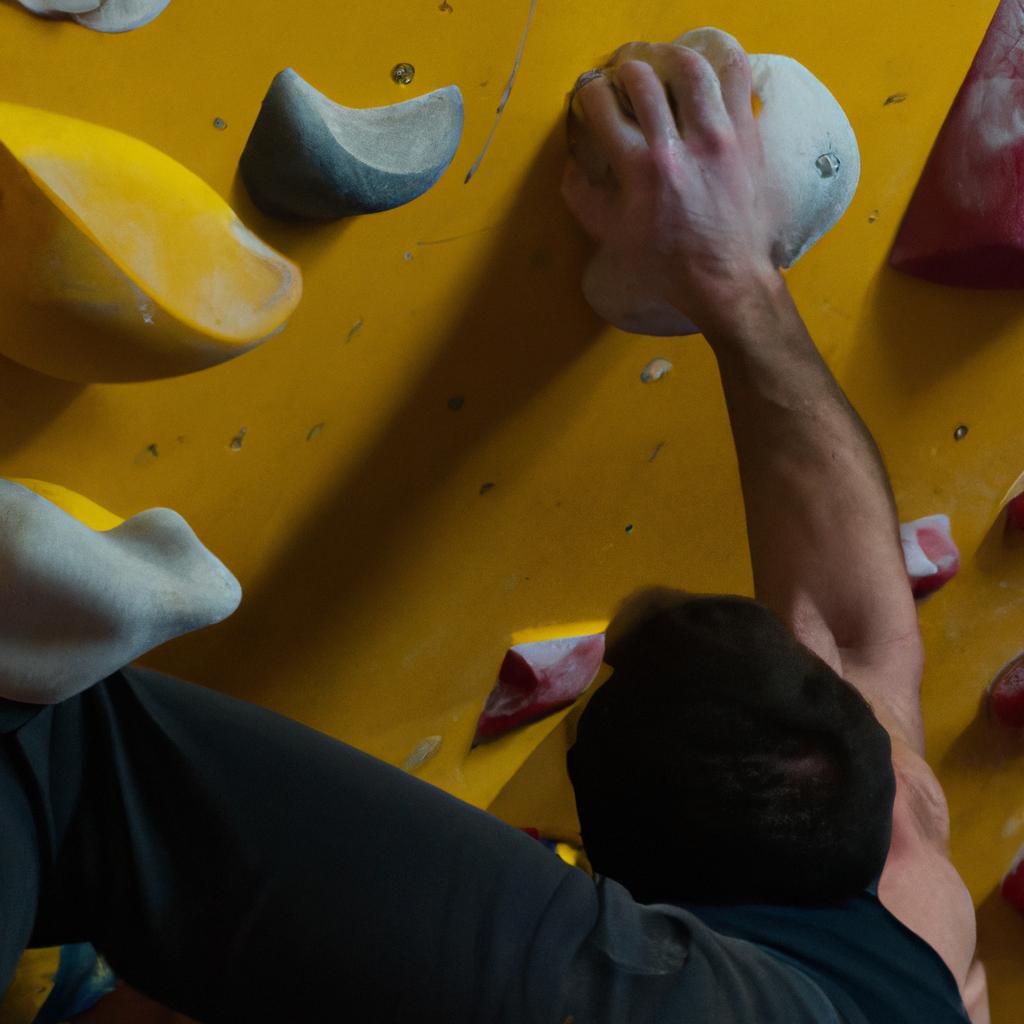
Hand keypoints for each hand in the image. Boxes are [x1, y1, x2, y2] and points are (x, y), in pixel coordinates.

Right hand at [563, 39, 783, 335]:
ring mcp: (717, 136)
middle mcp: (677, 146)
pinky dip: (717, 64)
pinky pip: (736, 77)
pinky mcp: (746, 134)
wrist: (725, 279)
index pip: (604, 106)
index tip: (593, 98)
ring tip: (662, 68)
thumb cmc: (666, 264)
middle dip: (624, 72)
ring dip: (668, 58)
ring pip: (690, 67)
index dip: (591, 94)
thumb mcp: (612, 237)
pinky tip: (705, 74)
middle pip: (642, 78)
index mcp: (640, 170)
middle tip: (623, 82)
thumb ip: (583, 198)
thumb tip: (570, 165)